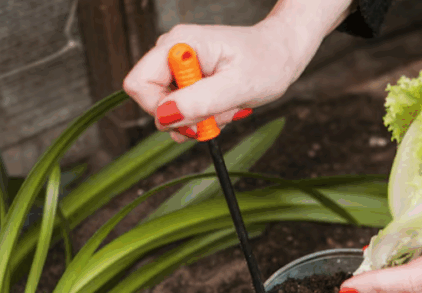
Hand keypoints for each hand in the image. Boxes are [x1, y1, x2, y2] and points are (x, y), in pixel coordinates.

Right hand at [123, 0, 354, 141]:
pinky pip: (186, 109)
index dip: (159, 110)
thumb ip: (200, 101)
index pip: (138, 84)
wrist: (283, 53)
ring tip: (228, 105)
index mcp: (179, 45)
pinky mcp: (190, 79)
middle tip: (219, 112)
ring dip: (201, 118)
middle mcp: (173, 52)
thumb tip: (164, 116)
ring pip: (172, 110)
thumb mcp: (237, 87)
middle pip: (153, 101)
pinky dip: (205, 116)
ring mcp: (180, 67)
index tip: (194, 116)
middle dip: (187, 116)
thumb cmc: (267, 62)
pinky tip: (225, 106)